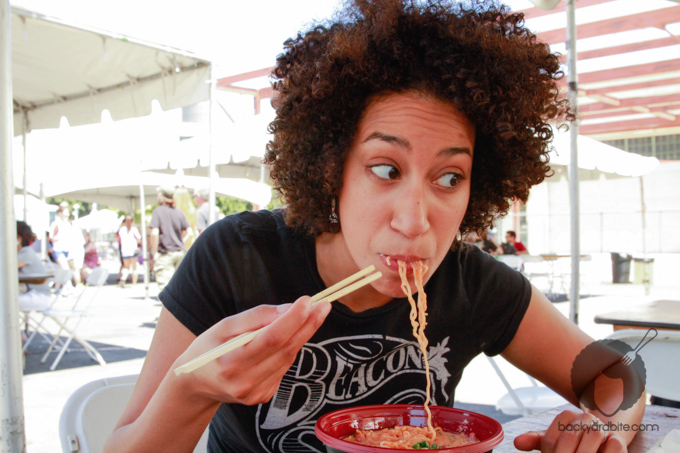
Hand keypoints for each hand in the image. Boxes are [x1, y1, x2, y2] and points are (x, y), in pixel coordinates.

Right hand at [173, 296, 331, 406]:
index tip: (308, 301)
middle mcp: (245, 382)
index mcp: (231, 362)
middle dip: (307, 324)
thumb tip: (288, 309)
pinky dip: (289, 349)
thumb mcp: (223, 326)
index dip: (293, 319)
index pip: (271, 338)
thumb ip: (255, 317)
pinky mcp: (263, 397)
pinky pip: (283, 368)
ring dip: (302, 335)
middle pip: (286, 349)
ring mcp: (256, 393)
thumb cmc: (208, 349)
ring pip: (288, 358)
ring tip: (311, 314)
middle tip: (323, 305)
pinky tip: (288, 337)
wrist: (196, 384)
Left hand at [514, 410, 626, 451]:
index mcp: (565, 417)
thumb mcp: (554, 441)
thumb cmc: (575, 444)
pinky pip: (612, 447)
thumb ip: (536, 441)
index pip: (550, 439)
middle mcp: (583, 418)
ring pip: (591, 438)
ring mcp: (601, 428)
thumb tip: (517, 443)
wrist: (605, 441)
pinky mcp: (618, 440)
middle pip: (569, 439)